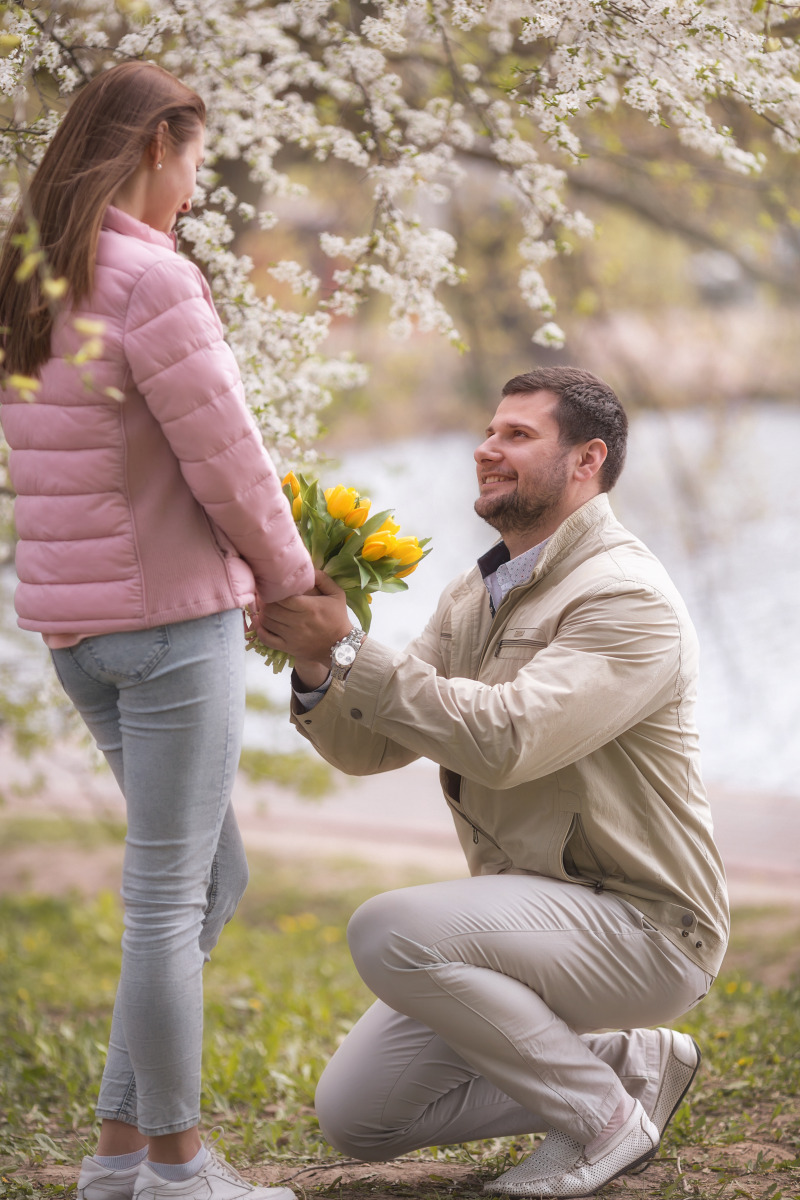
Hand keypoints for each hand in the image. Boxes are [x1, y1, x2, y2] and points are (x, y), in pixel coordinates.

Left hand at [255, 569, 352, 685]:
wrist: (341, 646)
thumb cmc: (338, 617)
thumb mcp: (337, 594)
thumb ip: (323, 579)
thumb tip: (308, 569)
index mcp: (310, 607)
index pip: (282, 598)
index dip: (273, 591)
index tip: (271, 587)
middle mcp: (299, 623)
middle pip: (271, 609)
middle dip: (265, 602)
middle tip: (264, 596)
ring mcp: (292, 637)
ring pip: (267, 623)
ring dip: (262, 614)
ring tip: (263, 607)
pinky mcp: (288, 648)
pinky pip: (267, 639)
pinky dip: (260, 630)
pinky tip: (259, 622)